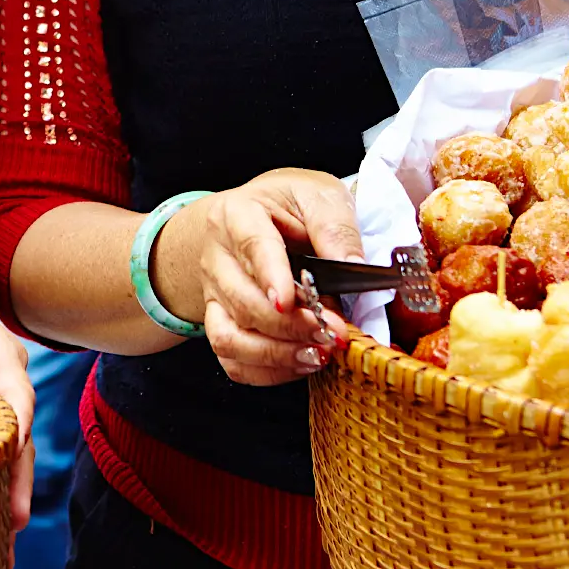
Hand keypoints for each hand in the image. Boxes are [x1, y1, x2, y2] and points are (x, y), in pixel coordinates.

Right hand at [180, 169, 361, 387]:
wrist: (254, 216)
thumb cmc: (288, 206)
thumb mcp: (317, 195)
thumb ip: (334, 226)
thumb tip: (353, 264)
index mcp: (237, 215)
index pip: (251, 245)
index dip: (270, 275)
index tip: (290, 301)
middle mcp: (217, 257)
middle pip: (242, 300)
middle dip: (290, 326)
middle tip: (333, 332)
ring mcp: (215, 295)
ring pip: (228, 337)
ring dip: (276, 355)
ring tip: (318, 354)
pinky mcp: (221, 323)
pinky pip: (232, 361)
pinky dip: (267, 373)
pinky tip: (301, 363)